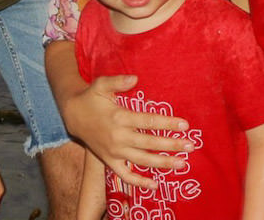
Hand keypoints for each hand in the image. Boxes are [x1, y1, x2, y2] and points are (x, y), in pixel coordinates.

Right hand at [62, 74, 192, 189]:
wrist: (73, 115)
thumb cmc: (91, 98)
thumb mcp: (101, 85)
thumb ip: (118, 81)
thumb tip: (135, 79)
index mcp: (119, 117)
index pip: (148, 121)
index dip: (167, 123)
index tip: (185, 125)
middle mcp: (118, 137)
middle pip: (149, 143)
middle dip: (171, 145)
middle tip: (190, 145)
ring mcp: (114, 152)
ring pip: (141, 160)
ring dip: (162, 163)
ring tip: (182, 163)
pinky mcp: (109, 160)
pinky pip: (125, 175)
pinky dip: (138, 182)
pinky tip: (154, 185)